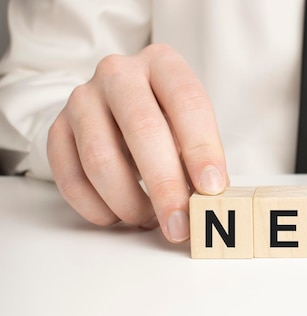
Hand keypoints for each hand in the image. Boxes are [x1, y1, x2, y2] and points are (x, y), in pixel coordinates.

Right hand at [47, 44, 228, 241]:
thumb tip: (208, 201)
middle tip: (180, 224)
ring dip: (129, 202)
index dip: (202, 149)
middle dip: (165, 185)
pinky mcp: (57, 129)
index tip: (212, 189)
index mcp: (162, 64)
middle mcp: (119, 73)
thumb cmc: (166, 118)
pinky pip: (71, 178)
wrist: (117, 104)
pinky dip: (97, 208)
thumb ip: (200, 157)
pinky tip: (118, 216)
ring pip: (100, 159)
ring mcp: (82, 99)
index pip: (187, 102)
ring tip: (150, 220)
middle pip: (142, 130)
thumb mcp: (190, 125)